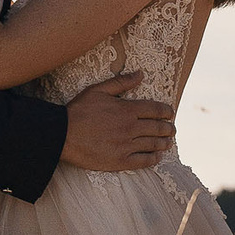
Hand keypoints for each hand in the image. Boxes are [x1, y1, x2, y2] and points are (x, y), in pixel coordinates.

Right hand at [59, 71, 176, 171]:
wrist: (63, 135)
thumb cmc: (79, 110)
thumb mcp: (98, 90)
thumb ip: (121, 82)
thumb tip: (141, 74)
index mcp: (127, 109)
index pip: (155, 110)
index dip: (166, 111)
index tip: (170, 113)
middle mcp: (130, 128)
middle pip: (158, 128)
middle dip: (168, 128)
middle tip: (172, 129)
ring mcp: (127, 145)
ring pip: (153, 144)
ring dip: (164, 143)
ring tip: (168, 142)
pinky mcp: (120, 161)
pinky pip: (143, 161)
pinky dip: (153, 159)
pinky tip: (157, 157)